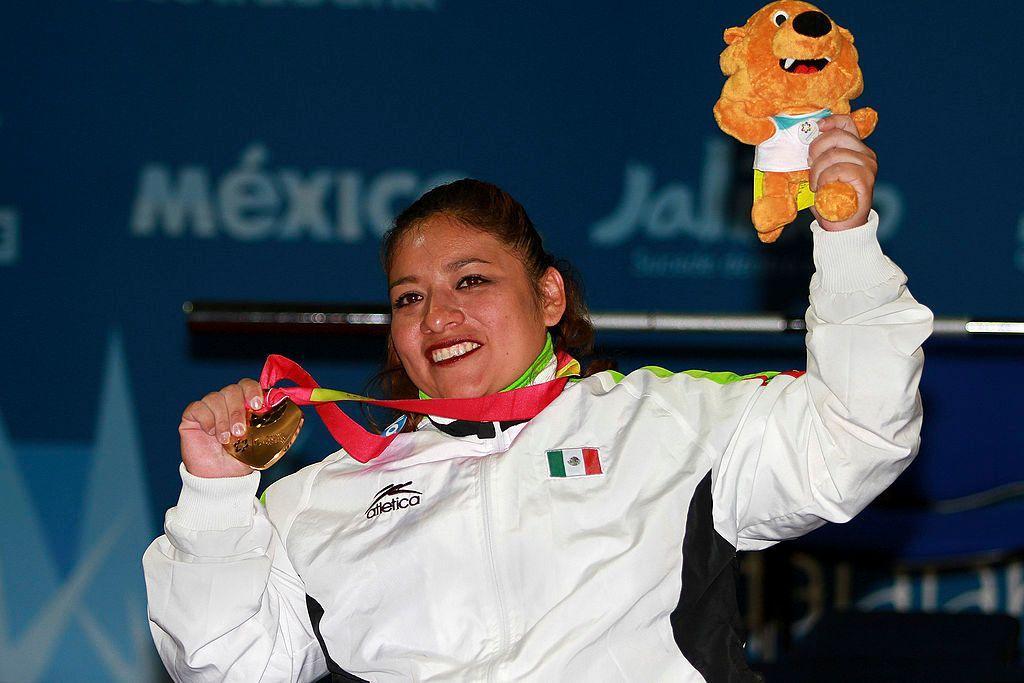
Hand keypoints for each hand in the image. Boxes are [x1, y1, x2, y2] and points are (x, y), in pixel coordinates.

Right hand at [179, 379, 264, 477]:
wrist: (219, 477)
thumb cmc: (239, 459)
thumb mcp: (260, 446)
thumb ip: (271, 432)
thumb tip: (293, 425)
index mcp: (244, 404)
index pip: (247, 385)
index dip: (252, 390)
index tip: (257, 404)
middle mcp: (226, 402)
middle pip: (232, 390)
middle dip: (237, 411)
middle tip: (239, 432)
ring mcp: (209, 407)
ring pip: (215, 398)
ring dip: (222, 419)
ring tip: (225, 439)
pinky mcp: (192, 416)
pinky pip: (198, 407)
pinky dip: (206, 419)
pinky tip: (210, 433)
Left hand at [808, 114, 877, 230]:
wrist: (840, 226)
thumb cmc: (828, 199)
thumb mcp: (819, 172)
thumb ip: (817, 156)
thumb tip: (802, 141)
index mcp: (855, 149)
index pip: (846, 124)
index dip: (830, 122)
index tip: (816, 128)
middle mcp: (865, 155)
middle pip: (838, 136)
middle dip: (816, 150)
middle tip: (809, 166)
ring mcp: (868, 166)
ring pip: (835, 154)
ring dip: (817, 171)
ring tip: (816, 184)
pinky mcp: (866, 179)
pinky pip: (839, 169)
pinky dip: (825, 179)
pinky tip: (822, 189)